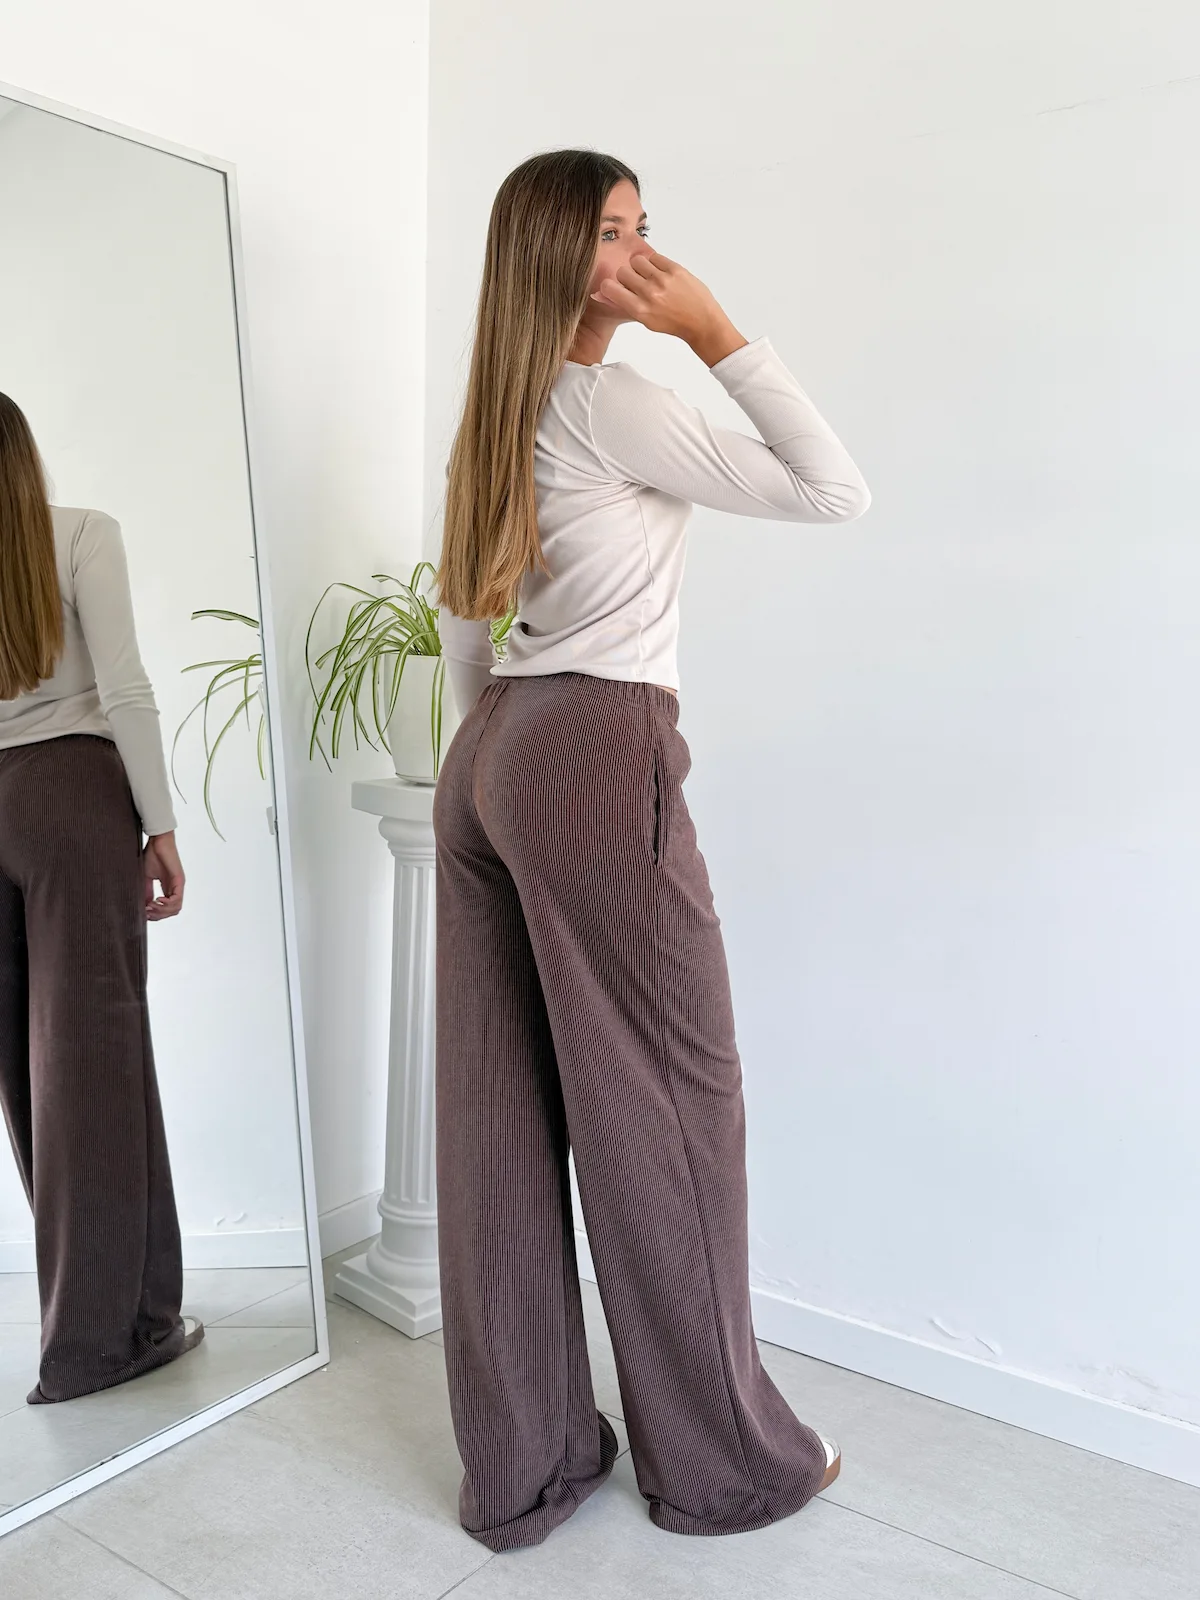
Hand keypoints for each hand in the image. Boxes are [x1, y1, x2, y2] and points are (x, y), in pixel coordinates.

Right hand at [144, 831, 184, 919]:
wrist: (158, 840)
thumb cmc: (152, 855)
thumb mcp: (146, 877)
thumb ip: (147, 891)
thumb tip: (143, 906)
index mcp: (169, 888)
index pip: (167, 909)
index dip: (156, 915)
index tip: (144, 913)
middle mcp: (176, 888)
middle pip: (172, 911)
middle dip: (158, 915)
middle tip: (146, 911)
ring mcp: (179, 885)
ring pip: (175, 908)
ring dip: (161, 911)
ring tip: (150, 906)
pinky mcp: (179, 880)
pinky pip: (177, 899)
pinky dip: (167, 904)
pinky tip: (157, 901)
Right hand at [589, 249, 747, 364]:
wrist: (701, 321)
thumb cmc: (673, 323)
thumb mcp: (645, 320)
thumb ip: (623, 305)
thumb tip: (600, 293)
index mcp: (639, 310)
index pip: (610, 288)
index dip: (610, 285)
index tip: (614, 286)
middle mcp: (649, 294)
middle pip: (623, 272)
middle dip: (627, 276)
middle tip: (637, 283)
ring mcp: (662, 280)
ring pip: (637, 261)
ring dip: (640, 267)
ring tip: (649, 276)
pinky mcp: (675, 269)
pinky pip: (654, 257)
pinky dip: (655, 263)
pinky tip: (661, 273)